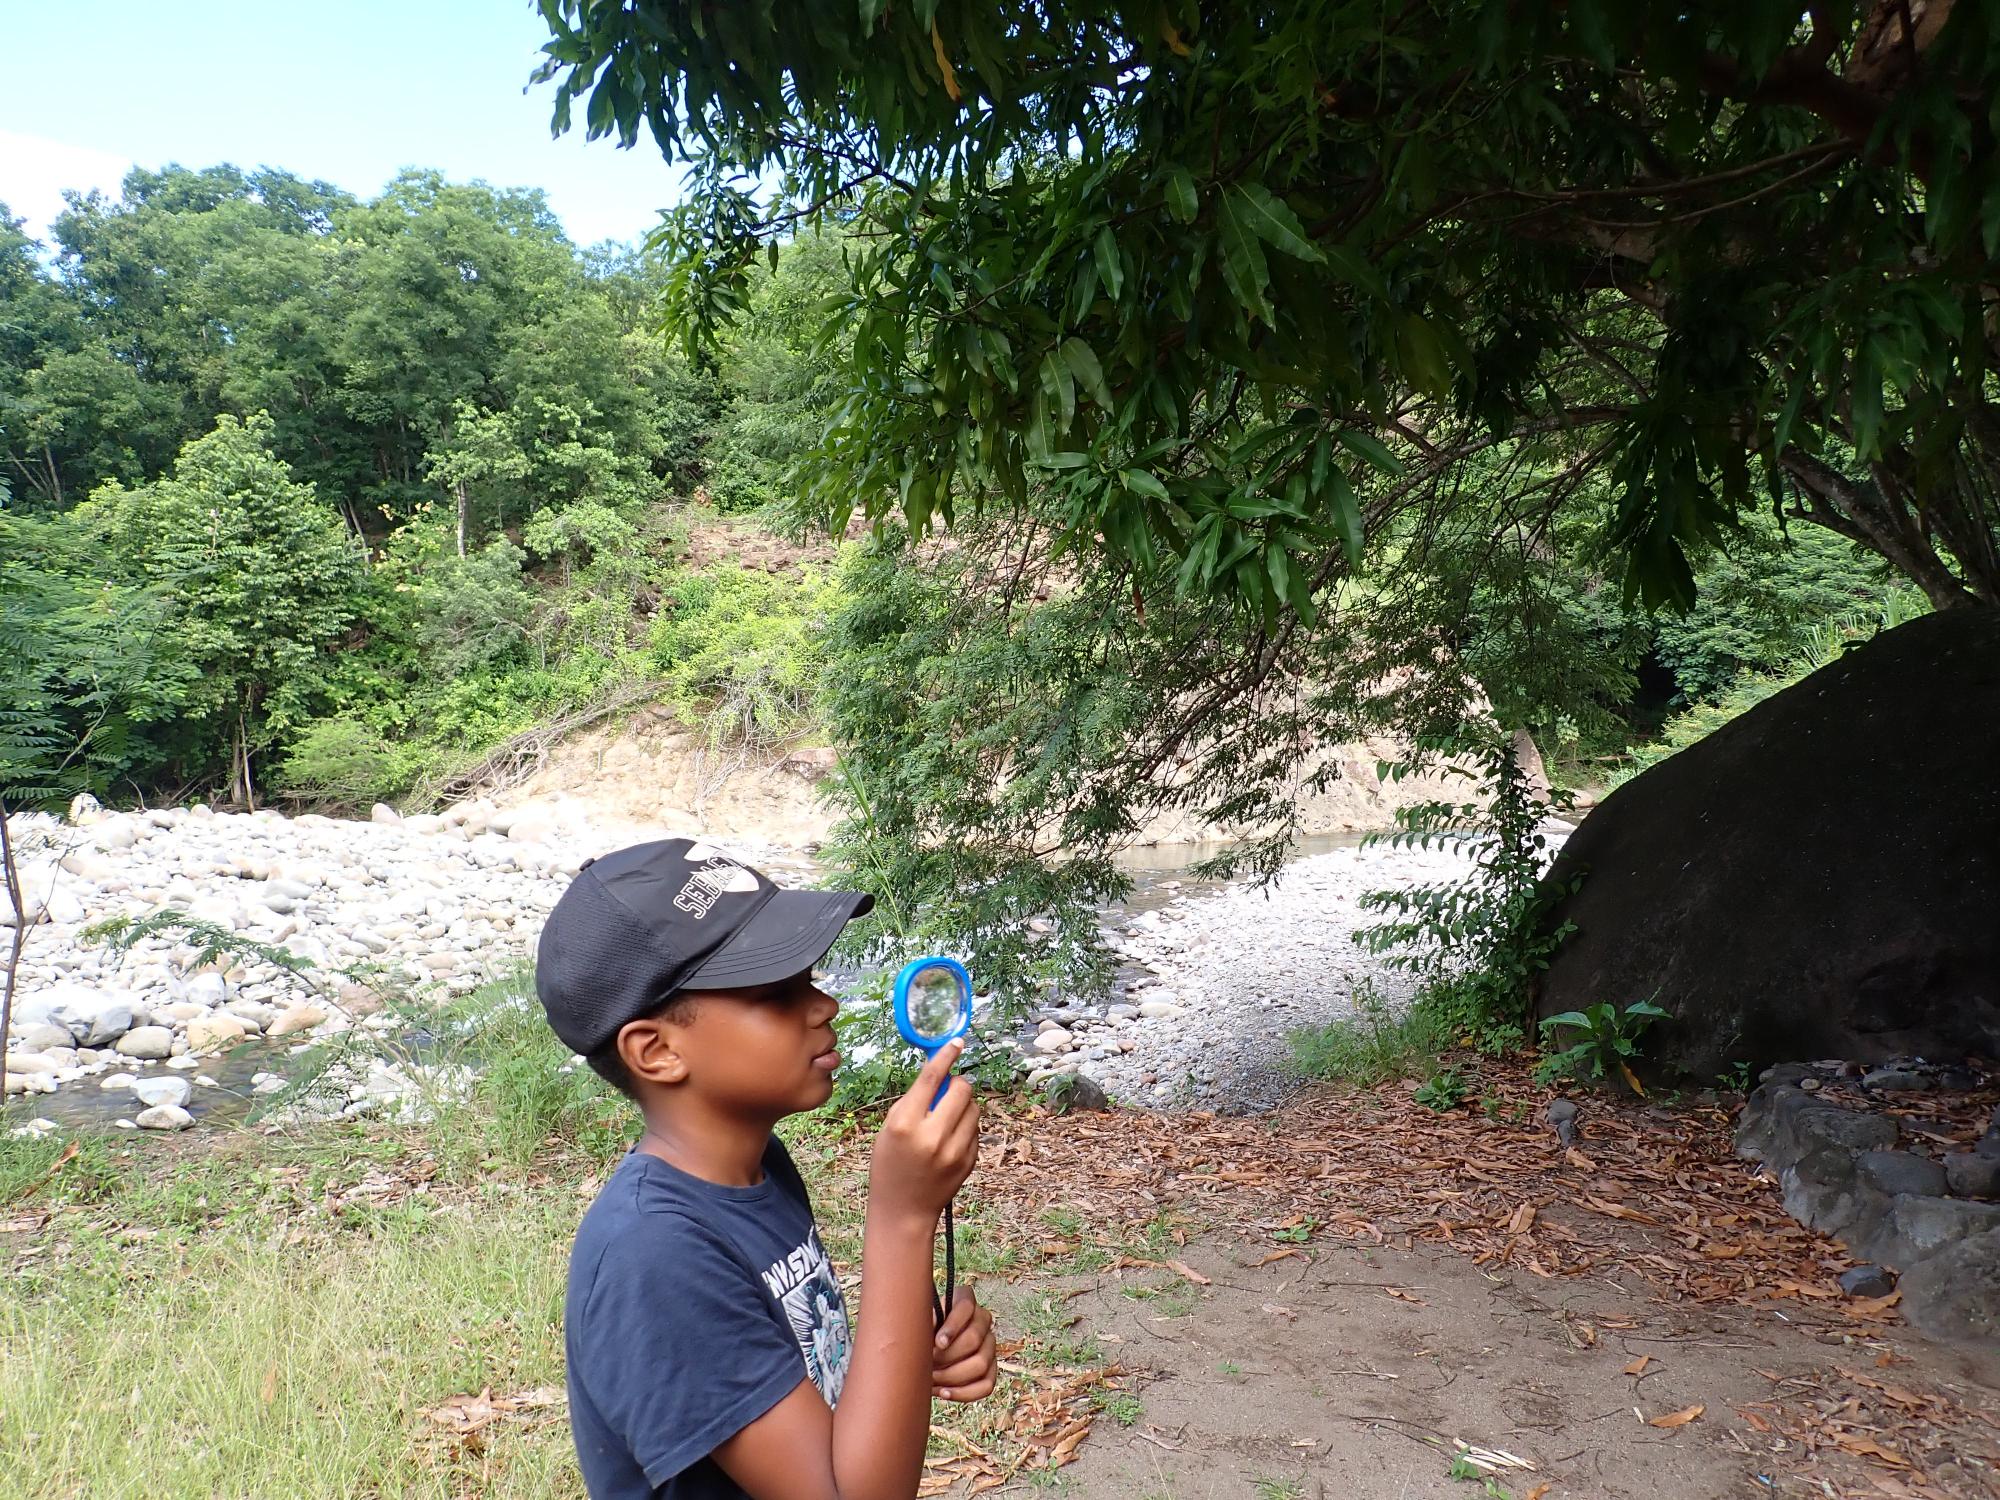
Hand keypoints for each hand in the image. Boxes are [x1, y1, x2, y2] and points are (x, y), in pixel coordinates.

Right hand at [867, 1040, 978, 1226]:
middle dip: (957, 1083)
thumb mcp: (890, 1129)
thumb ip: (913, 1102)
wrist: (903, 1210)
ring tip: (948, 1118)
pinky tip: (950, 1139)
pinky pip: (975, 1130)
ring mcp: (953, 1151)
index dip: (945, 1056)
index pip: (931, 1079)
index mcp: (905, 1124)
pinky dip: (966, 1127)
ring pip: (973, 1108)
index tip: (956, 1042)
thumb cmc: (890, 1165)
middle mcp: (931, 1136)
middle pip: (961, 1089)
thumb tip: (940, 1073)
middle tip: (949, 1089)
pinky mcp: (968, 1161)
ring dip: (964, 1105)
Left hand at [931, 1286, 996, 1401]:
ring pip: (981, 1364)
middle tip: (928, 1363)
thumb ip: (922, 1320)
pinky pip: (986, 1385)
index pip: (966, 1308)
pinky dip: (964, 1393)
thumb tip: (923, 1328)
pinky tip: (944, 1392)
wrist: (926, 1348)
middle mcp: (983, 1319)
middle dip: (947, 1356)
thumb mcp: (919, 1320)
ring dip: (952, 1376)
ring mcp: (990, 1345)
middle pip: (973, 1340)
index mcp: (965, 1300)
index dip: (952, 1326)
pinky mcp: (991, 1369)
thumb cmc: (921, 1330)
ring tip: (931, 1379)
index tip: (937, 1342)